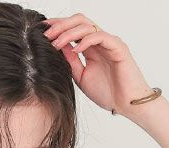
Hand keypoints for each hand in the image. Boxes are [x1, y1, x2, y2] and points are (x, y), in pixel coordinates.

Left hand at [42, 13, 157, 117]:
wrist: (126, 104)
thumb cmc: (108, 93)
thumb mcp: (81, 77)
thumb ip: (71, 61)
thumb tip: (58, 47)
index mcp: (91, 48)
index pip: (74, 29)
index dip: (58, 26)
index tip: (41, 31)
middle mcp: (100, 41)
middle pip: (79, 21)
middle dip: (61, 25)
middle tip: (46, 34)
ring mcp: (109, 42)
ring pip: (87, 26)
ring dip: (68, 32)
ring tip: (56, 43)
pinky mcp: (118, 47)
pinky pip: (100, 36)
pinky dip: (85, 40)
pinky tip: (75, 49)